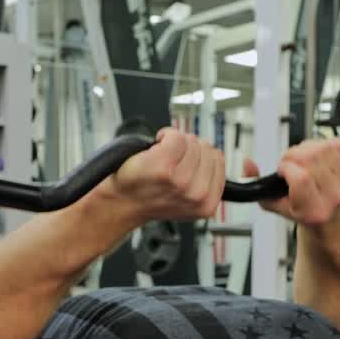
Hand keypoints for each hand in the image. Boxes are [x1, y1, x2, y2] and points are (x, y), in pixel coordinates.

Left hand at [105, 128, 225, 221]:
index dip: (200, 156)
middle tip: (171, 162)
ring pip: (191, 141)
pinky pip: (176, 136)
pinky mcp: (163, 165)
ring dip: (175, 143)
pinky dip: (164, 135)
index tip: (185, 165)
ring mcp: (181, 180)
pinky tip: (155, 146)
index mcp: (207, 203)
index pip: (218, 160)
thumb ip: (206, 182)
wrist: (121, 202)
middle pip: (206, 148)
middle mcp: (196, 194)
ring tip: (161, 157)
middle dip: (188, 149)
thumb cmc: (149, 195)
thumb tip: (214, 156)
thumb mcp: (187, 200)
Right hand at [243, 137, 339, 225]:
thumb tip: (248, 164)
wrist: (332, 220)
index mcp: (314, 210)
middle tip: (292, 164)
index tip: (283, 170)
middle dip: (294, 155)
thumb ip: (254, 185)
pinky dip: (328, 144)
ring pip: (323, 147)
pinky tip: (323, 155)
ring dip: (310, 148)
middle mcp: (334, 198)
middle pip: (311, 158)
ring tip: (306, 160)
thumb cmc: (304, 211)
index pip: (301, 177)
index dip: (286, 167)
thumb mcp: (273, 204)